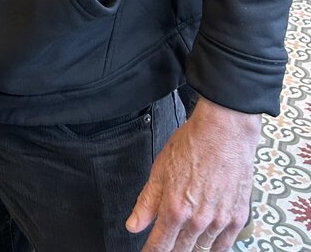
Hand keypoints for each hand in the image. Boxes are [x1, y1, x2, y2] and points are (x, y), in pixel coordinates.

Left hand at [125, 96, 259, 251]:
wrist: (224, 132)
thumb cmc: (192, 145)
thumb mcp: (159, 170)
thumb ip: (146, 203)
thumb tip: (134, 225)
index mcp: (175, 209)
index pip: (160, 246)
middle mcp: (198, 220)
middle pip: (181, 251)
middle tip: (165, 248)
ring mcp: (220, 221)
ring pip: (202, 251)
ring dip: (191, 251)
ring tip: (184, 246)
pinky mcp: (238, 218)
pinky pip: (225, 246)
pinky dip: (214, 249)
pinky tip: (206, 246)